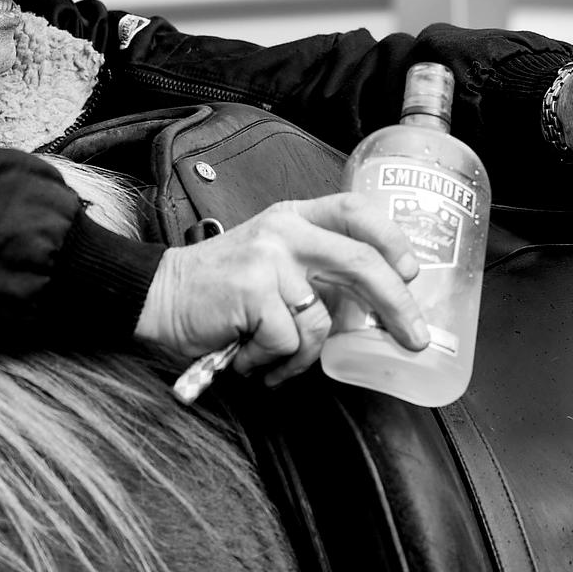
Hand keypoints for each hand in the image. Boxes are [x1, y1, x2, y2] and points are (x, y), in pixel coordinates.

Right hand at [134, 194, 428, 386]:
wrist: (158, 297)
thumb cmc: (219, 290)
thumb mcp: (269, 260)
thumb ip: (312, 268)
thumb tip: (371, 307)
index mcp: (292, 217)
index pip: (354, 209)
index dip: (391, 238)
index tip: (412, 272)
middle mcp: (283, 230)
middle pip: (360, 261)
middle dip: (396, 305)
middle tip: (413, 339)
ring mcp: (268, 258)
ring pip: (321, 322)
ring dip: (300, 357)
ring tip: (271, 359)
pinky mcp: (253, 290)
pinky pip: (288, 342)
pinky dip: (270, 363)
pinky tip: (248, 357)